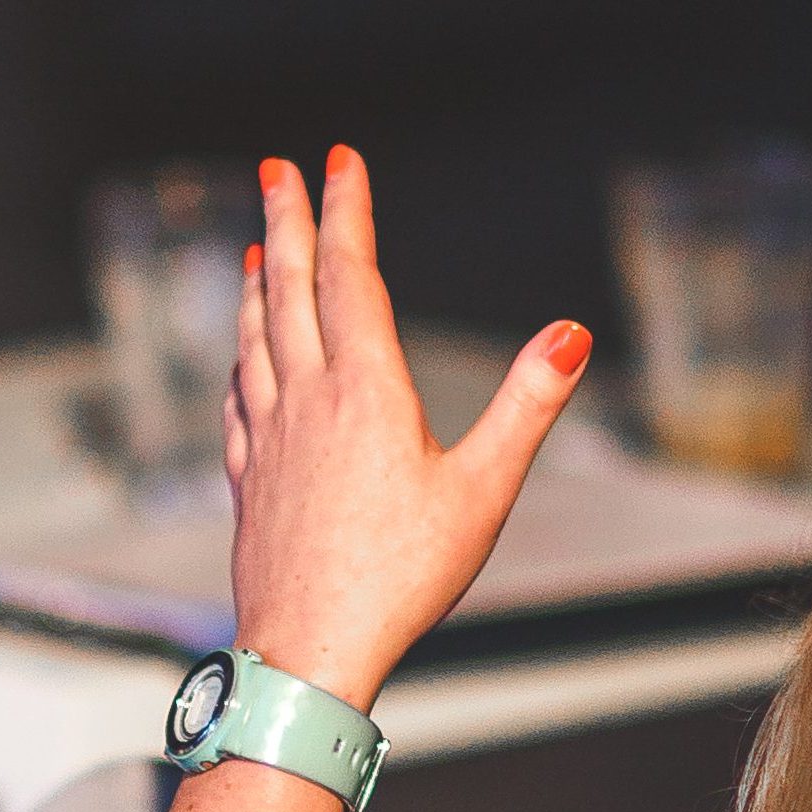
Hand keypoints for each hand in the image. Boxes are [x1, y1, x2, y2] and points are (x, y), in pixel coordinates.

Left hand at [223, 146, 591, 711]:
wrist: (309, 651)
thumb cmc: (401, 579)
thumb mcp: (483, 492)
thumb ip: (527, 407)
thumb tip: (572, 335)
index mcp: (365, 391)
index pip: (350, 276)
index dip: (346, 211)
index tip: (341, 160)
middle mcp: (306, 401)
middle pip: (289, 289)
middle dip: (285, 221)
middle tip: (278, 168)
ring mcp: (269, 439)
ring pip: (255, 338)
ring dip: (255, 284)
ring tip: (253, 246)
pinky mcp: (250, 480)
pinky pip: (238, 397)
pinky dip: (240, 357)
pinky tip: (242, 359)